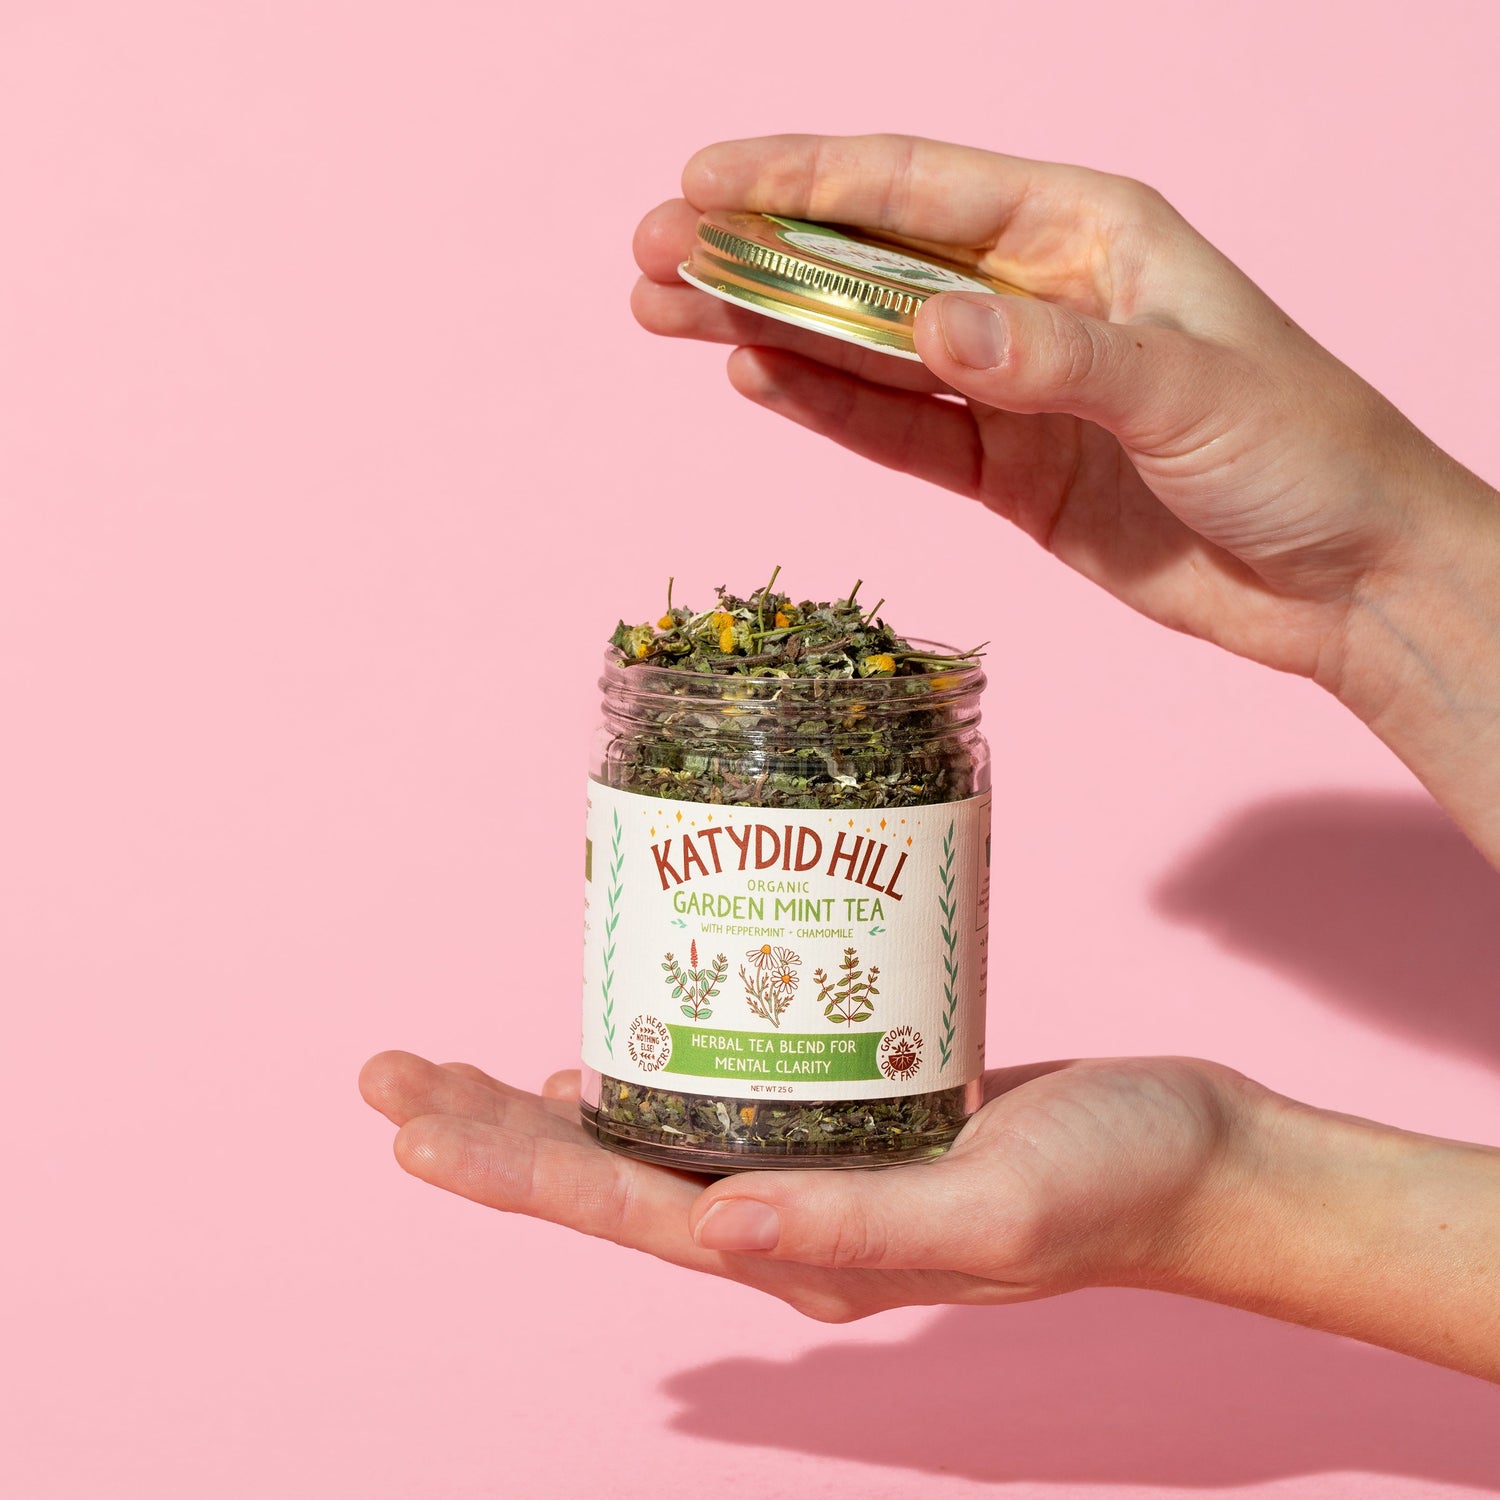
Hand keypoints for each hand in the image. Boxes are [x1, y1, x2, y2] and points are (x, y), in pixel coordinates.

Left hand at [358, 1050, 1248, 1320]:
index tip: (406, 1118)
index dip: (506, 1166)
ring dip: (546, 1109)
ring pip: (648, 1138)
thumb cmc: (1119, 1182)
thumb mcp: (1000, 1206)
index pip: (621, 1211)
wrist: (1197, 1161)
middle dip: (488, 1131)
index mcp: (808, 1251)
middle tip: (389, 1072)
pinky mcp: (851, 1116)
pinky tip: (609, 1050)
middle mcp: (792, 1220)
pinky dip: (648, 1072)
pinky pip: (719, 1098)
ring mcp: (818, 1170)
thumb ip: (864, 1226)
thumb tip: (717, 1231)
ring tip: (457, 1072)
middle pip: (606, 1175)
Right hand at [633, 133, 1499, 861]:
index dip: (802, 180)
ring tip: (664, 313)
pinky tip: (755, 381)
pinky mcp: (1006, 469)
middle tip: (649, 256)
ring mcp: (1012, 386)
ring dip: (767, 330)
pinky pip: (898, 433)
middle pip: (868, 264)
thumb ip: (1050, 357)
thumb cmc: (1302, 452)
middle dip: (756, 255)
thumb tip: (926, 329)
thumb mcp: (1183, 388)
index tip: (701, 180)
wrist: (1341, 579)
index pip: (916, 189)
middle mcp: (1034, 296)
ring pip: (864, 348)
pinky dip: (827, 410)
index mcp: (1084, 230)